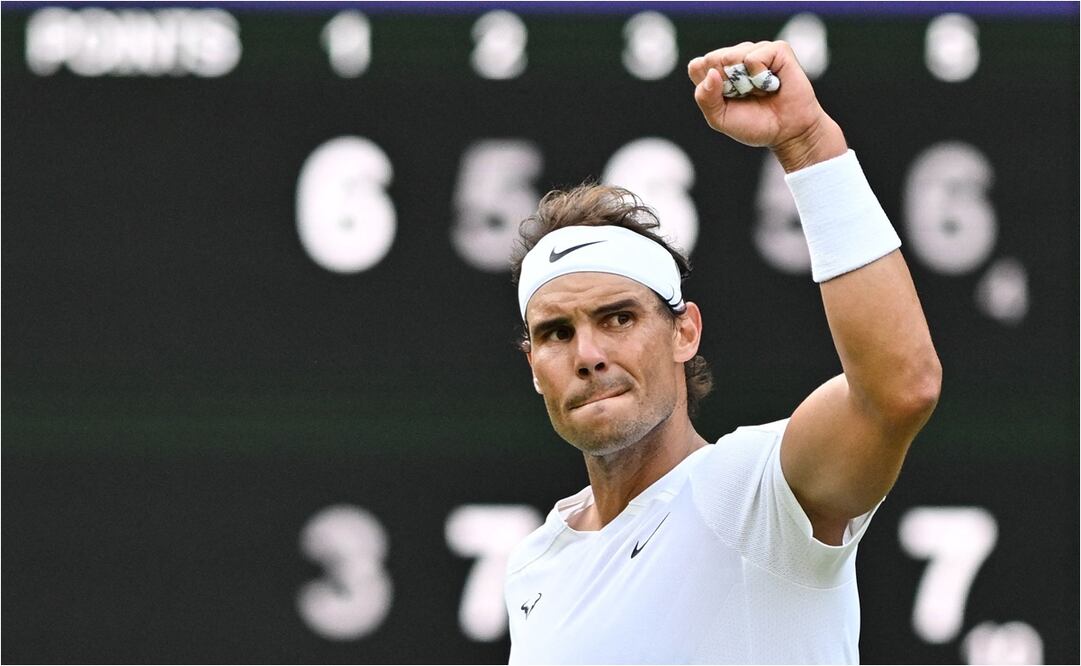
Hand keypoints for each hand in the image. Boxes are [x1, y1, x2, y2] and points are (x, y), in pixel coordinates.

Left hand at [687, 40, 846, 171]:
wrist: (788, 132)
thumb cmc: (754, 124)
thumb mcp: (720, 118)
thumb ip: (705, 98)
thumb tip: (711, 73)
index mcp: (719, 72)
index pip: (697, 66)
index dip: (707, 84)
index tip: (725, 100)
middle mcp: (736, 58)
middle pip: (713, 59)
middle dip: (726, 84)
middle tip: (745, 97)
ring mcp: (757, 51)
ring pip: (732, 55)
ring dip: (743, 81)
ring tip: (759, 91)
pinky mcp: (777, 50)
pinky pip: (754, 56)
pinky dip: (759, 75)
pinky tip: (771, 84)